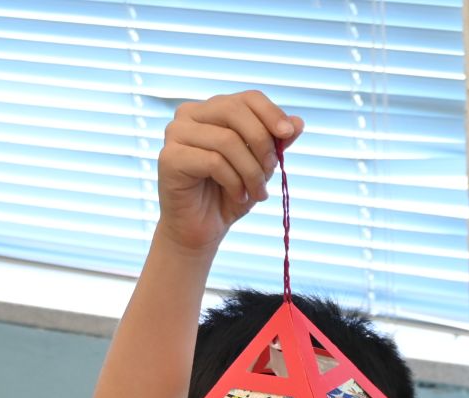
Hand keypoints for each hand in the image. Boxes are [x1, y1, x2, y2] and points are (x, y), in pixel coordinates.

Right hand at [156, 91, 302, 255]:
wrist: (202, 228)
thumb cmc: (229, 193)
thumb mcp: (259, 165)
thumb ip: (275, 142)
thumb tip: (298, 122)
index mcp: (212, 109)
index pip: (247, 98)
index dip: (271, 113)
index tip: (289, 134)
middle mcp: (189, 114)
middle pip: (235, 111)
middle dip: (262, 143)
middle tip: (271, 170)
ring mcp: (175, 134)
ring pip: (227, 140)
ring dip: (251, 171)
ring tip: (256, 192)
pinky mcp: (170, 157)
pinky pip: (213, 162)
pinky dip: (233, 182)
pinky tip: (238, 196)